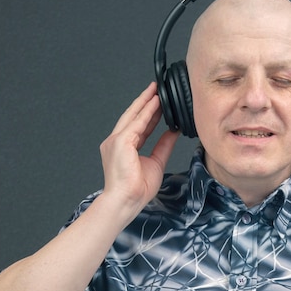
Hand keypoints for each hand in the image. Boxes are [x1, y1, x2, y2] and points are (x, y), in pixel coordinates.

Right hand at [99, 82, 179, 220]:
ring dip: (146, 102)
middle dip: (145, 102)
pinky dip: (146, 112)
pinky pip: (136, 124)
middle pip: (133, 116)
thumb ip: (164, 145)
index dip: (148, 114)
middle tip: (156, 88)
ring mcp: (116, 141)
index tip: (158, 103)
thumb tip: (174, 132)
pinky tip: (155, 103)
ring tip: (157, 90)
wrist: (126, 201)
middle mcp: (116, 141)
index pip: (138, 126)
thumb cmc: (137, 189)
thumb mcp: (156, 162)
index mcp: (123, 148)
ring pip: (133, 116)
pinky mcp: (120, 142)